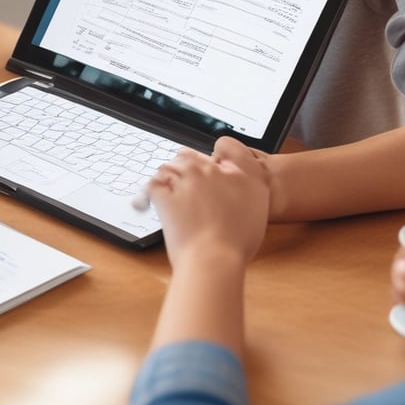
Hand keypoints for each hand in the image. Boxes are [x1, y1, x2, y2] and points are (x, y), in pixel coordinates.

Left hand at [148, 136, 270, 268]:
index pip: (227, 145)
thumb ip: (247, 188)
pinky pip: (152, 184)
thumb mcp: (257, 209)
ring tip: (169, 198)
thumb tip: (234, 182)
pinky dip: (147, 194)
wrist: (214, 259)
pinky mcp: (165, 191)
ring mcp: (187, 179)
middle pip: (192, 155)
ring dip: (168, 180)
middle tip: (188, 191)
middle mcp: (212, 170)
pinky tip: (148, 204)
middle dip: (187, 170)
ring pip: (170, 167)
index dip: (216, 156)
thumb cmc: (237, 243)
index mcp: (239, 172)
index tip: (212, 167)